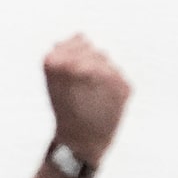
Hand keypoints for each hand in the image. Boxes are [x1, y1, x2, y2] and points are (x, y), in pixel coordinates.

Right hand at [43, 35, 128, 162]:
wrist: (81, 141)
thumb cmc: (65, 107)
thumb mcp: (53, 78)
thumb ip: (63, 52)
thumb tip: (81, 36)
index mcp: (63, 62)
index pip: (79, 39)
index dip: (71, 56)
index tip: (67, 74)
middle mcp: (87, 66)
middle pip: (93, 49)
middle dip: (86, 63)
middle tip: (79, 86)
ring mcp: (108, 76)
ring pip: (106, 60)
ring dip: (98, 72)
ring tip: (90, 93)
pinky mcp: (124, 87)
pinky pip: (118, 74)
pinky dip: (110, 85)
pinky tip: (102, 99)